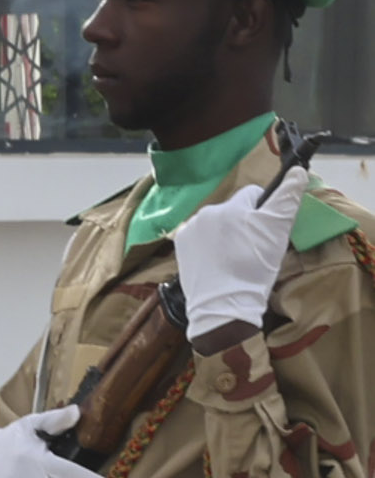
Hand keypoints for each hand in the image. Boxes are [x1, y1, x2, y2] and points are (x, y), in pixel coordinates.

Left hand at [172, 164, 308, 343]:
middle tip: (253, 248)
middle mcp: (206, 213)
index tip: (267, 230)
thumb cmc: (254, 268)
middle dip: (244, 223)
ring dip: (226, 235)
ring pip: (216, 225)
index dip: (264, 210)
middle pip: (233, 210)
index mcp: (230, 207)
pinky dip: (210, 247)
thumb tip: (297, 171)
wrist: (222, 305)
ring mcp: (189, 231)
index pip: (252, 194)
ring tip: (235, 258)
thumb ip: (287, 198)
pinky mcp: (180, 248)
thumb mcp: (278, 230)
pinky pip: (201, 240)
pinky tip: (218, 263)